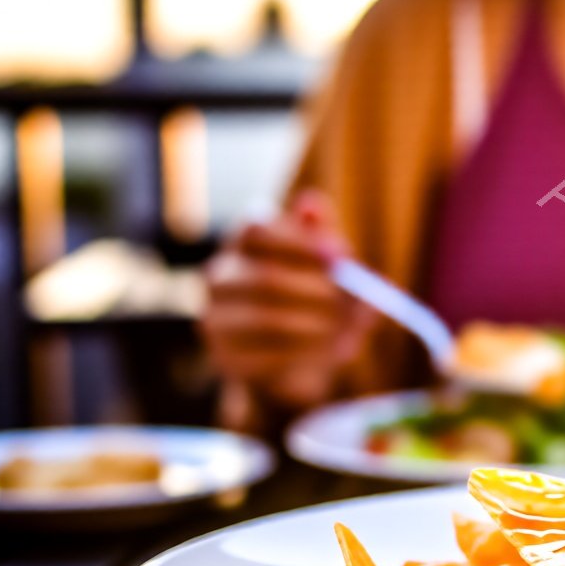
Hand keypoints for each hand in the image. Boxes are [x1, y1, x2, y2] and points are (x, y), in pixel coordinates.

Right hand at [200, 189, 368, 410]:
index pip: (256, 229)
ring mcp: (215, 318)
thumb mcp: (329, 268)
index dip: (299, 242)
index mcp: (243, 244)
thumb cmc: (318, 302)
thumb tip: (310, 202)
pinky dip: (304, 356)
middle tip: (349, 303)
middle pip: (265, 277)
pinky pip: (267, 358)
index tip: (340, 256)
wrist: (301, 363)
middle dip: (317, 291)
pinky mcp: (225, 359)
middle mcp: (220, 276)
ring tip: (339, 331)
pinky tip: (321, 354)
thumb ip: (323, 237)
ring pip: (268, 320)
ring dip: (315, 326)